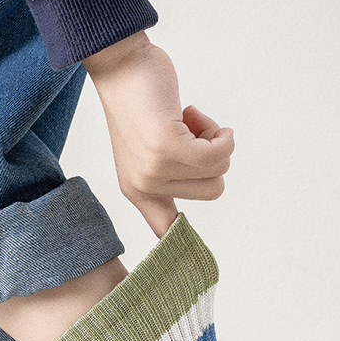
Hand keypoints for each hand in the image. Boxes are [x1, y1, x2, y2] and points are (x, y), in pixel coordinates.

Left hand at [83, 32, 233, 237]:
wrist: (121, 65)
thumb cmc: (140, 101)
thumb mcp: (148, 150)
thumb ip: (165, 182)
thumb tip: (181, 220)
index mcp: (138, 191)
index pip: (165, 234)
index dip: (183, 249)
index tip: (194, 275)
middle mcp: (143, 186)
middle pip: (214, 189)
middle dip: (212, 156)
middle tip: (183, 131)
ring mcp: (154, 169)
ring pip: (219, 169)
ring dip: (213, 138)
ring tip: (182, 119)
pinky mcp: (167, 148)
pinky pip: (219, 151)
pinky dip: (219, 132)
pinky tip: (194, 113)